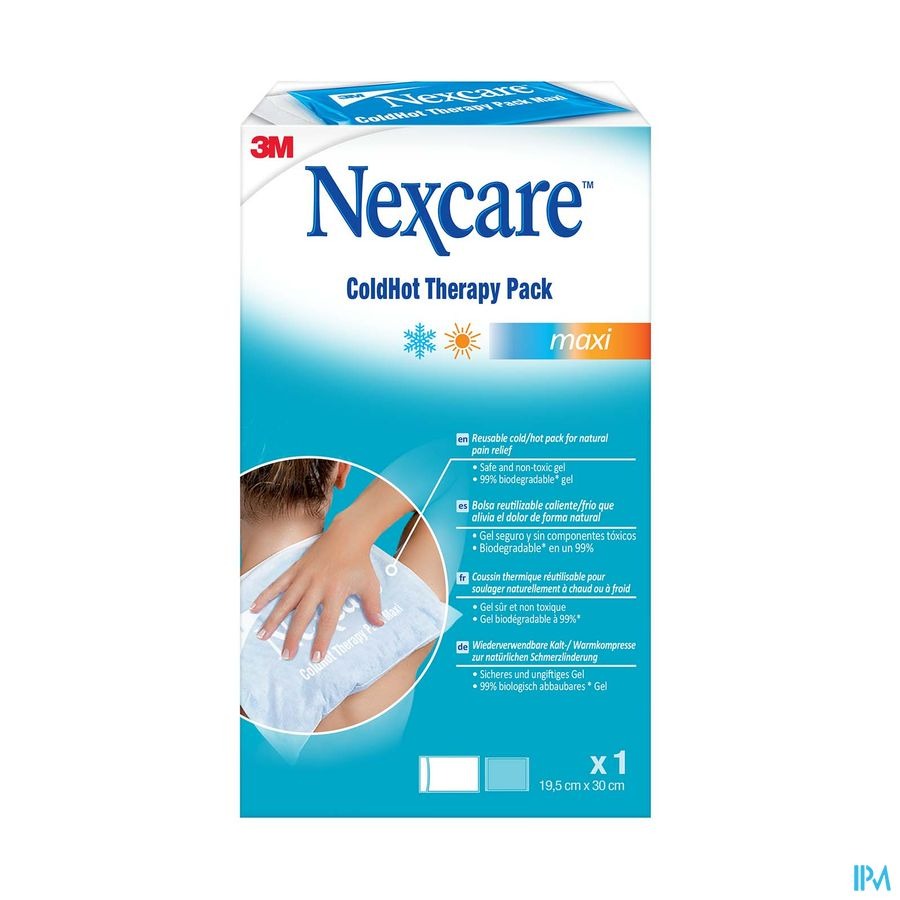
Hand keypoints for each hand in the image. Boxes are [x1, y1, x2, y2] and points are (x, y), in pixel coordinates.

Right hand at [251, 515, 383, 661]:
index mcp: (335, 591)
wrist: (348, 535)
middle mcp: (317, 586)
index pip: (327, 621)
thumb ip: (373, 606)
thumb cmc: (360, 562)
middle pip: (302, 615)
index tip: (315, 658)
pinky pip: (278, 584)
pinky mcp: (296, 569)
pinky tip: (253, 607)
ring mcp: (304, 577)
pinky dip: (265, 595)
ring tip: (262, 635)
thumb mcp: (370, 585)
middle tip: (286, 655)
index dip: (321, 641)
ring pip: (286, 601)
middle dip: (293, 636)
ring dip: (273, 619)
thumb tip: (380, 624)